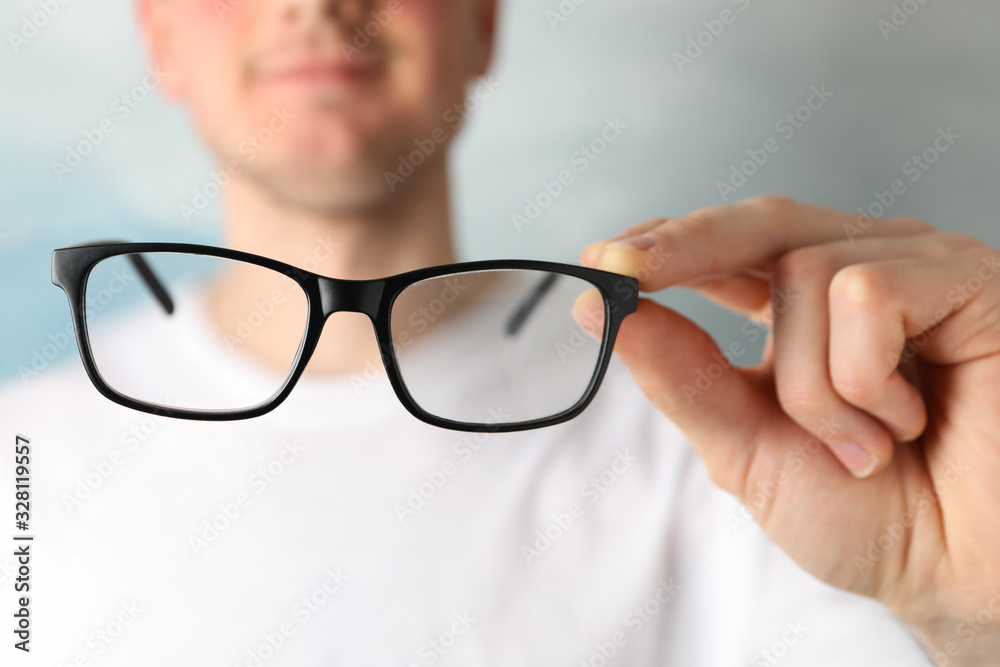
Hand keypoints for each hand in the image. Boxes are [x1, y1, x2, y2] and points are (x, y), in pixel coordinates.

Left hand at [575, 195, 999, 663]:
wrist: (960, 574)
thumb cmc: (870, 515)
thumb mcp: (746, 446)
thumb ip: (682, 376)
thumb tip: (603, 311)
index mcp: (812, 307)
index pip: (730, 248)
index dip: (665, 246)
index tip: (600, 264)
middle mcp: (866, 273)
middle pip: (760, 224)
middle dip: (683, 249)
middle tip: (622, 272)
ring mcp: (920, 270)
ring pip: (803, 273)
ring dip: (810, 386)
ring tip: (861, 447)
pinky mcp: (970, 281)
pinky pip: (866, 295)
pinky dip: (861, 378)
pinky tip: (906, 421)